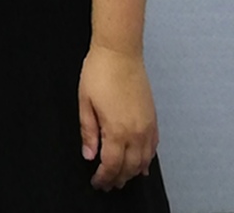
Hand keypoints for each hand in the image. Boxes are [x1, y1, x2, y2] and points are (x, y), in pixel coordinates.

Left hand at [79, 43, 158, 188]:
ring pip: (144, 160)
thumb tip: (89, 155)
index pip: (111, 165)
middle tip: (107, 185)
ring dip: (132, 172)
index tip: (97, 183)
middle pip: (129, 167)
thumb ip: (88, 131)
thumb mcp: (85, 102)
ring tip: (121, 178)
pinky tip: (140, 164)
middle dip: (118, 179)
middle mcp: (136, 133)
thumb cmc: (99, 73)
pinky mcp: (153, 119)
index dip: (104, 177)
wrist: (120, 53)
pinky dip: (146, 159)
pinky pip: (152, 148)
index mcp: (116, 130)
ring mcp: (147, 127)